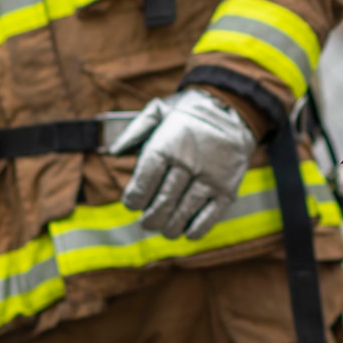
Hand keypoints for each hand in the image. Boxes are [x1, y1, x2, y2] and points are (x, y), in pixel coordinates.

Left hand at [110, 88, 254, 238]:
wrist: (231, 110)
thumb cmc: (187, 114)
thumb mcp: (158, 110)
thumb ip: (134, 131)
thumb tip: (112, 152)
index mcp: (167, 145)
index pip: (144, 183)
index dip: (134, 199)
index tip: (132, 204)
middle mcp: (188, 162)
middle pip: (163, 202)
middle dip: (150, 219)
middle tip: (146, 223)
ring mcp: (210, 177)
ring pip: (184, 212)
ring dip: (170, 227)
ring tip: (164, 229)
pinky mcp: (228, 188)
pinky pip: (210, 216)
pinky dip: (196, 229)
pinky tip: (186, 232)